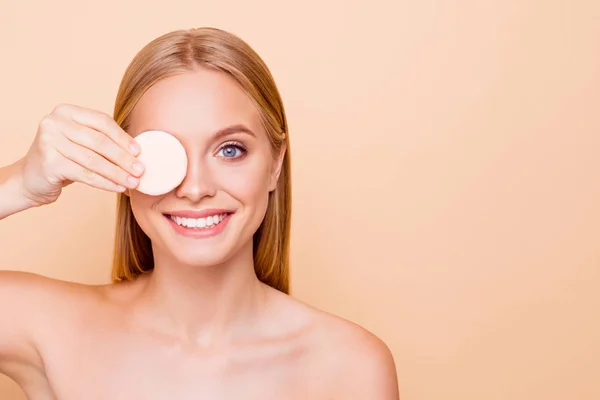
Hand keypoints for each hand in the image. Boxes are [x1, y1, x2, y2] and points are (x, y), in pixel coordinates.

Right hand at [19, 104, 143, 205]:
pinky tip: (118, 188)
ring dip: (117, 173)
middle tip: (140, 170)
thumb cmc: (62, 158)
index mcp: (66, 111)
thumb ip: (103, 140)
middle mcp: (54, 122)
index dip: (123, 137)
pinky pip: (85, 174)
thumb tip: (138, 152)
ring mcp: (49, 141)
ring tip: (133, 182)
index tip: (139, 152)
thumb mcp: (80, 142)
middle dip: (123, 158)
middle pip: (99, 141)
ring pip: (93, 160)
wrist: (29, 178)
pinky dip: (105, 182)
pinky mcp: (49, 163)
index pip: (102, 122)